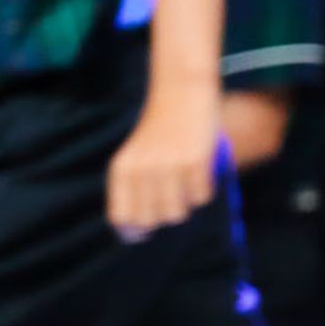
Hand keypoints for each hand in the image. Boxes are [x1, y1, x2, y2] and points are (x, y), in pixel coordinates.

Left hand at [108, 78, 219, 240]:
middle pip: (151, 221)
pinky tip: (199, 171)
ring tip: (185, 183)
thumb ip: (134, 188)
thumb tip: (141, 231)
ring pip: (177, 213)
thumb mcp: (136, 156)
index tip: (146, 231)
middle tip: (172, 198)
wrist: (181, 94)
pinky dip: (203, 190)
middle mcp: (141, 170)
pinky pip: (201, 197)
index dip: (134, 230)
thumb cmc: (159, 130)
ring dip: (185, 205)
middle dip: (163, 216)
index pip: (121, 217)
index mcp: (121, 170)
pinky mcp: (195, 162)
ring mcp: (168, 166)